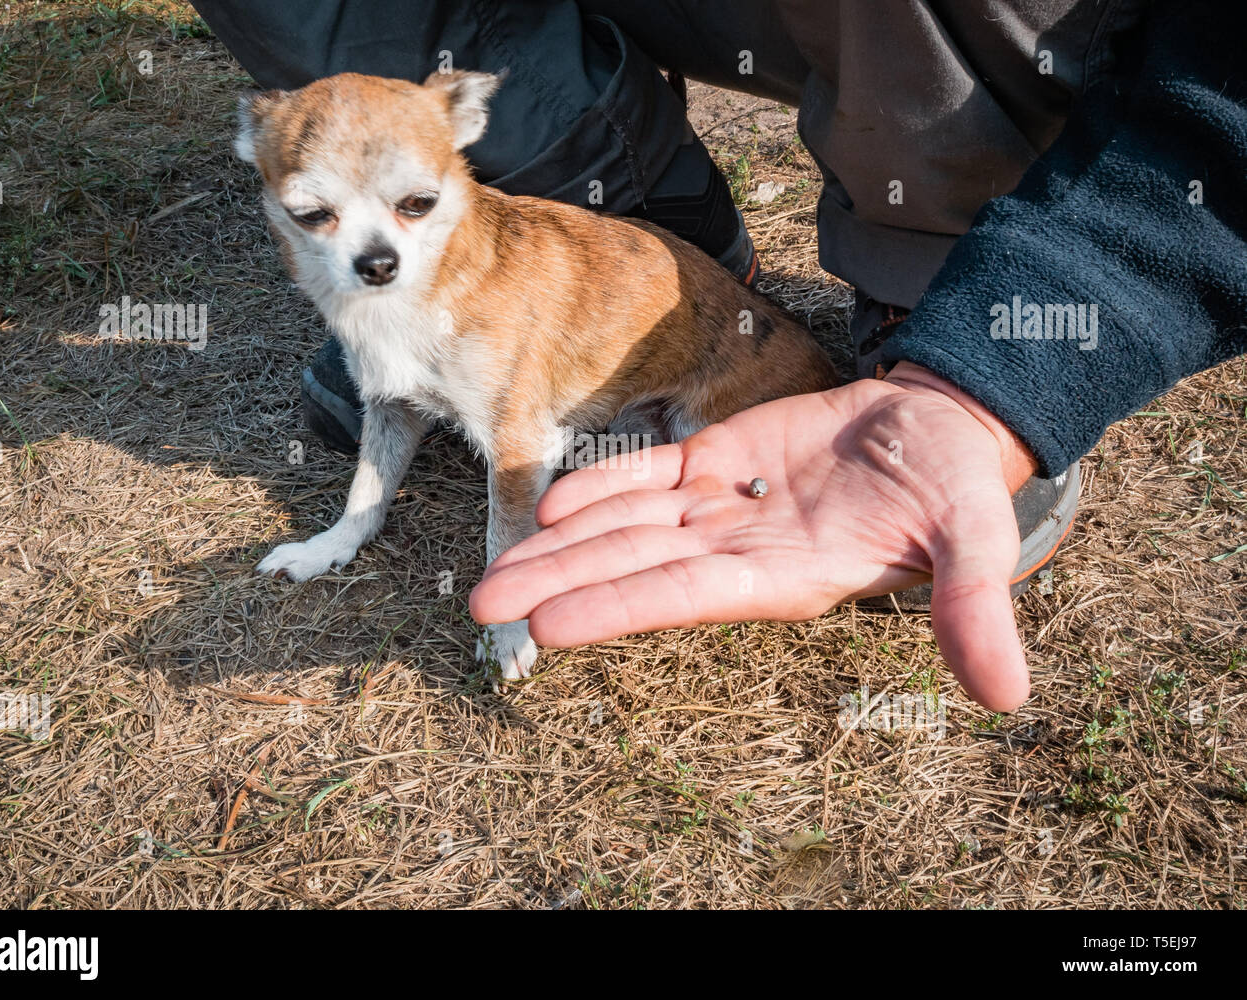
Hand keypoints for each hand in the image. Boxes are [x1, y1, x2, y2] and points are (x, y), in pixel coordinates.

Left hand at [470, 362, 1038, 710]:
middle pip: (629, 567)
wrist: (939, 425)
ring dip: (557, 544)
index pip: (683, 596)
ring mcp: (722, 506)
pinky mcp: (719, 459)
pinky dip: (601, 485)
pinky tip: (551, 502)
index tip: (545, 628)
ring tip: (490, 572)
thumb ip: (975, 610)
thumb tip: (1007, 698)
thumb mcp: (977, 542)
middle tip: (478, 606)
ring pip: (623, 525)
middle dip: (555, 585)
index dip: (616, 607)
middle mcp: (738, 550)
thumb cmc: (958, 485)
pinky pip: (647, 473)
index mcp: (784, 577)